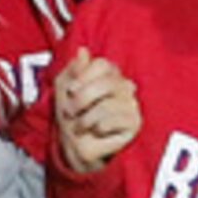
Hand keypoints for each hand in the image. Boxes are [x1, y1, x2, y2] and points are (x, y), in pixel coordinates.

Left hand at [52, 49, 139, 175]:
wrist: (75, 146)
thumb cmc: (72, 116)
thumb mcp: (63, 89)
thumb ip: (73, 70)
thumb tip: (83, 51)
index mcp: (109, 74)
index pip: (102, 64)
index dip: (84, 76)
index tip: (71, 90)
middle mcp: (124, 86)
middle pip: (107, 82)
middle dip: (83, 98)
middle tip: (71, 111)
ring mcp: (131, 104)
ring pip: (107, 105)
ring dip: (86, 118)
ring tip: (81, 126)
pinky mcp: (134, 123)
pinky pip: (113, 121)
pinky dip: (98, 128)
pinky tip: (97, 132)